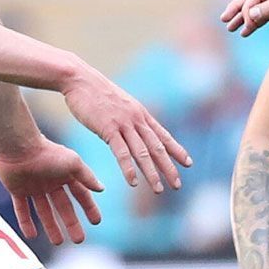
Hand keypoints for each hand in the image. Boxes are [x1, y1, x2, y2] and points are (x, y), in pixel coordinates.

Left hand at [0, 138, 103, 245]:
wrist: (19, 147)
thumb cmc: (48, 153)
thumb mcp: (73, 163)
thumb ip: (87, 177)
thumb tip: (102, 189)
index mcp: (65, 174)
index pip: (81, 195)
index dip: (89, 208)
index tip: (96, 222)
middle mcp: (50, 182)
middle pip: (63, 207)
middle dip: (72, 223)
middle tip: (79, 240)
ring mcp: (33, 187)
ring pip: (44, 210)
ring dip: (51, 226)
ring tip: (58, 242)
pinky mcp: (17, 190)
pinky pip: (22, 209)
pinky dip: (26, 222)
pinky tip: (31, 236)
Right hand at [60, 67, 190, 193]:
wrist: (79, 78)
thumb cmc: (95, 92)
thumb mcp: (119, 104)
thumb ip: (128, 118)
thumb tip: (132, 128)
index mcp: (140, 114)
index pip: (163, 135)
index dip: (176, 150)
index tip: (188, 163)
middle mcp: (136, 119)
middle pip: (157, 147)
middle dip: (169, 168)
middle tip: (178, 186)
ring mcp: (124, 123)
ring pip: (142, 152)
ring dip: (152, 172)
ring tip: (159, 190)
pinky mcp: (108, 128)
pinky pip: (121, 151)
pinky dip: (128, 168)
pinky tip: (133, 182)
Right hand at [219, 0, 268, 37]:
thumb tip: (250, 14)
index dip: (246, 10)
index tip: (244, 26)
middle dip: (238, 9)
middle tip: (224, 21)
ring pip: (258, 6)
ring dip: (245, 17)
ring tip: (232, 28)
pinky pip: (267, 13)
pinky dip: (257, 21)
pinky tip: (249, 30)